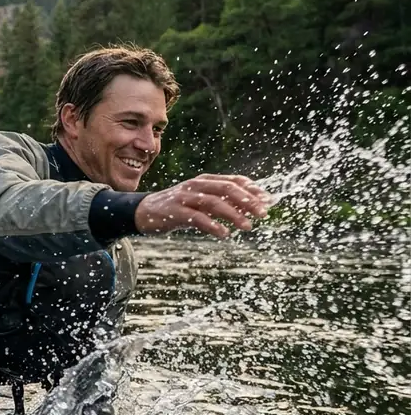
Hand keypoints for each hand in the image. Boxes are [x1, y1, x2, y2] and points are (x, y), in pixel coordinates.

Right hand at [136, 174, 272, 237]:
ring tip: (247, 227)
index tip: (269, 201)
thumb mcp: (202, 204)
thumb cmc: (178, 208)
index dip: (253, 190)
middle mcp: (196, 185)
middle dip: (247, 201)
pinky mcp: (173, 211)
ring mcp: (184, 197)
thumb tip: (251, 212)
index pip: (234, 181)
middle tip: (263, 214)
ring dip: (233, 214)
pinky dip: (212, 225)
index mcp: (205, 180)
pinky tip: (224, 234)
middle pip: (226, 188)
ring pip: (213, 202)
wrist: (144, 212)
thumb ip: (223, 205)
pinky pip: (196, 217)